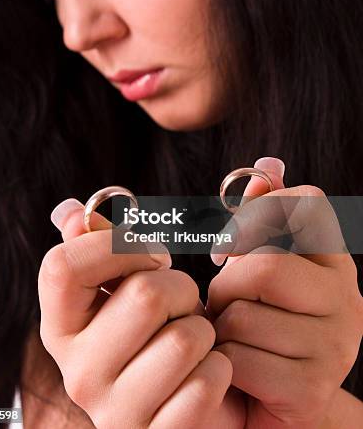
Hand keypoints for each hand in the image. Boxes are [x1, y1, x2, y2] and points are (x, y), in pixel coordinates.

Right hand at [38, 205, 241, 427]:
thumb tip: (69, 211)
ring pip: (185, 338)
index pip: (63, 266)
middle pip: (145, 295)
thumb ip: (98, 247)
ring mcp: (116, 412)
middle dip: (180, 289)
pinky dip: (219, 370)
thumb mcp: (121, 290)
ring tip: (191, 341)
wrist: (177, 405)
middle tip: (178, 306)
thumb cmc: (153, 333)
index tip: (151, 257)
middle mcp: (78, 372)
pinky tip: (204, 374)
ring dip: (203, 330)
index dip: (118, 248)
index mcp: (61, 327)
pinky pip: (207, 382)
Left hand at [207, 157, 362, 427]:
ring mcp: (335, 346)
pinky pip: (240, 359)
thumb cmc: (263, 321)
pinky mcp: (311, 389)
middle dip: (225, 285)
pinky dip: (223, 362)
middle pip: (263, 265)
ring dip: (220, 326)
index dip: (256, 214)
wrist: (275, 399)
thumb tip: (268, 166)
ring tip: (233, 336)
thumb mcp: (262, 265)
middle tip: (225, 302)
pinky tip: (237, 368)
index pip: (307, 202)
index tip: (229, 247)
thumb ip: (263, 215)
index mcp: (335, 260)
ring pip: (243, 316)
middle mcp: (346, 298)